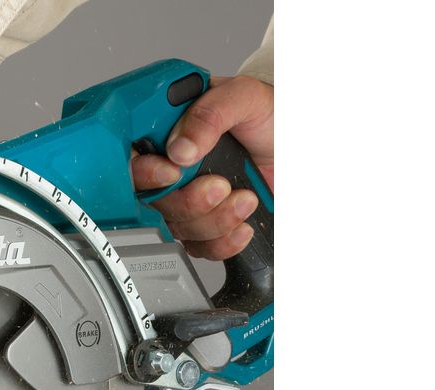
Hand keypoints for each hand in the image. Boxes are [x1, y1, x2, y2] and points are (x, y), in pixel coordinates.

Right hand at [130, 75, 273, 259]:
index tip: (172, 173)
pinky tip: (243, 222)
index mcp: (170, 131)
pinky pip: (202, 247)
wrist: (299, 144)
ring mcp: (190, 197)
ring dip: (216, 219)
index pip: (134, 159)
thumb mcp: (244, 97)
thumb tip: (179, 148)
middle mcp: (174, 167)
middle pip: (155, 202)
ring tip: (245, 197)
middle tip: (220, 185)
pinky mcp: (209, 223)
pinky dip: (224, 241)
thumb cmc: (271, 115)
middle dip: (190, 201)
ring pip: (180, 227)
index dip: (145, 173)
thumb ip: (210, 114)